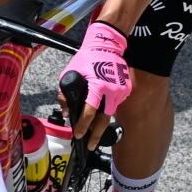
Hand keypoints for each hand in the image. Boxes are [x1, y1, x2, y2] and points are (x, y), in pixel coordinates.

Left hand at [58, 20, 133, 138]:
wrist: (108, 45)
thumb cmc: (87, 57)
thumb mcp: (71, 72)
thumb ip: (65, 92)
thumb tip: (65, 111)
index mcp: (98, 86)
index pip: (89, 112)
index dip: (82, 125)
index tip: (78, 135)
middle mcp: (112, 91)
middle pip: (104, 120)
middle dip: (96, 135)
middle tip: (90, 146)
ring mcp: (121, 91)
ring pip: (110, 113)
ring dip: (102, 124)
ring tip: (93, 135)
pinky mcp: (126, 90)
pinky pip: (115, 104)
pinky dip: (107, 110)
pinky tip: (101, 114)